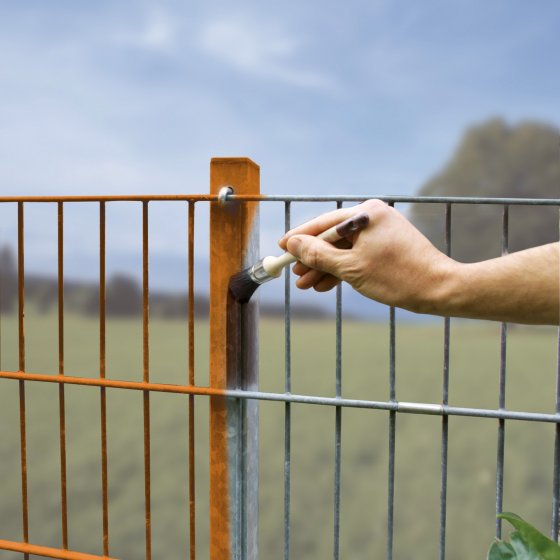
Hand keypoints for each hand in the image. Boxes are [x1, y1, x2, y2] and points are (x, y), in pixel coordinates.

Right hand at [279, 199, 455, 313]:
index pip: (323, 223)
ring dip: (325, 267)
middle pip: (332, 237)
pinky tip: (326, 285)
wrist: (439, 290)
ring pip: (343, 250)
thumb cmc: (398, 276)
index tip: (281, 247)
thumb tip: (292, 243)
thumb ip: (318, 254)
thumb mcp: (350, 268)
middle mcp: (373, 217)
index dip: (299, 237)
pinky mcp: (385, 248)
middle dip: (312, 258)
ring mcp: (380, 233)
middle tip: (294, 274)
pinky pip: (356, 256)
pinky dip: (342, 270)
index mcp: (366, 213)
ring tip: (306, 284)